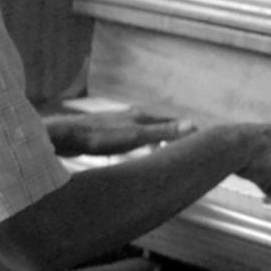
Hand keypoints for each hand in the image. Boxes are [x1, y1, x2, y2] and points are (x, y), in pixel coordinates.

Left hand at [44, 107, 196, 156]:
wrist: (65, 135)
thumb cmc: (99, 137)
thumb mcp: (133, 137)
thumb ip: (162, 131)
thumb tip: (193, 125)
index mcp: (141, 116)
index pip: (172, 121)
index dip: (188, 129)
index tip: (206, 137)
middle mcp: (132, 116)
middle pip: (160, 125)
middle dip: (175, 133)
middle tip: (192, 145)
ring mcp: (119, 123)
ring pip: (146, 132)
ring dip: (159, 140)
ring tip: (169, 151)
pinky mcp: (107, 133)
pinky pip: (133, 138)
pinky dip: (143, 145)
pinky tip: (138, 153)